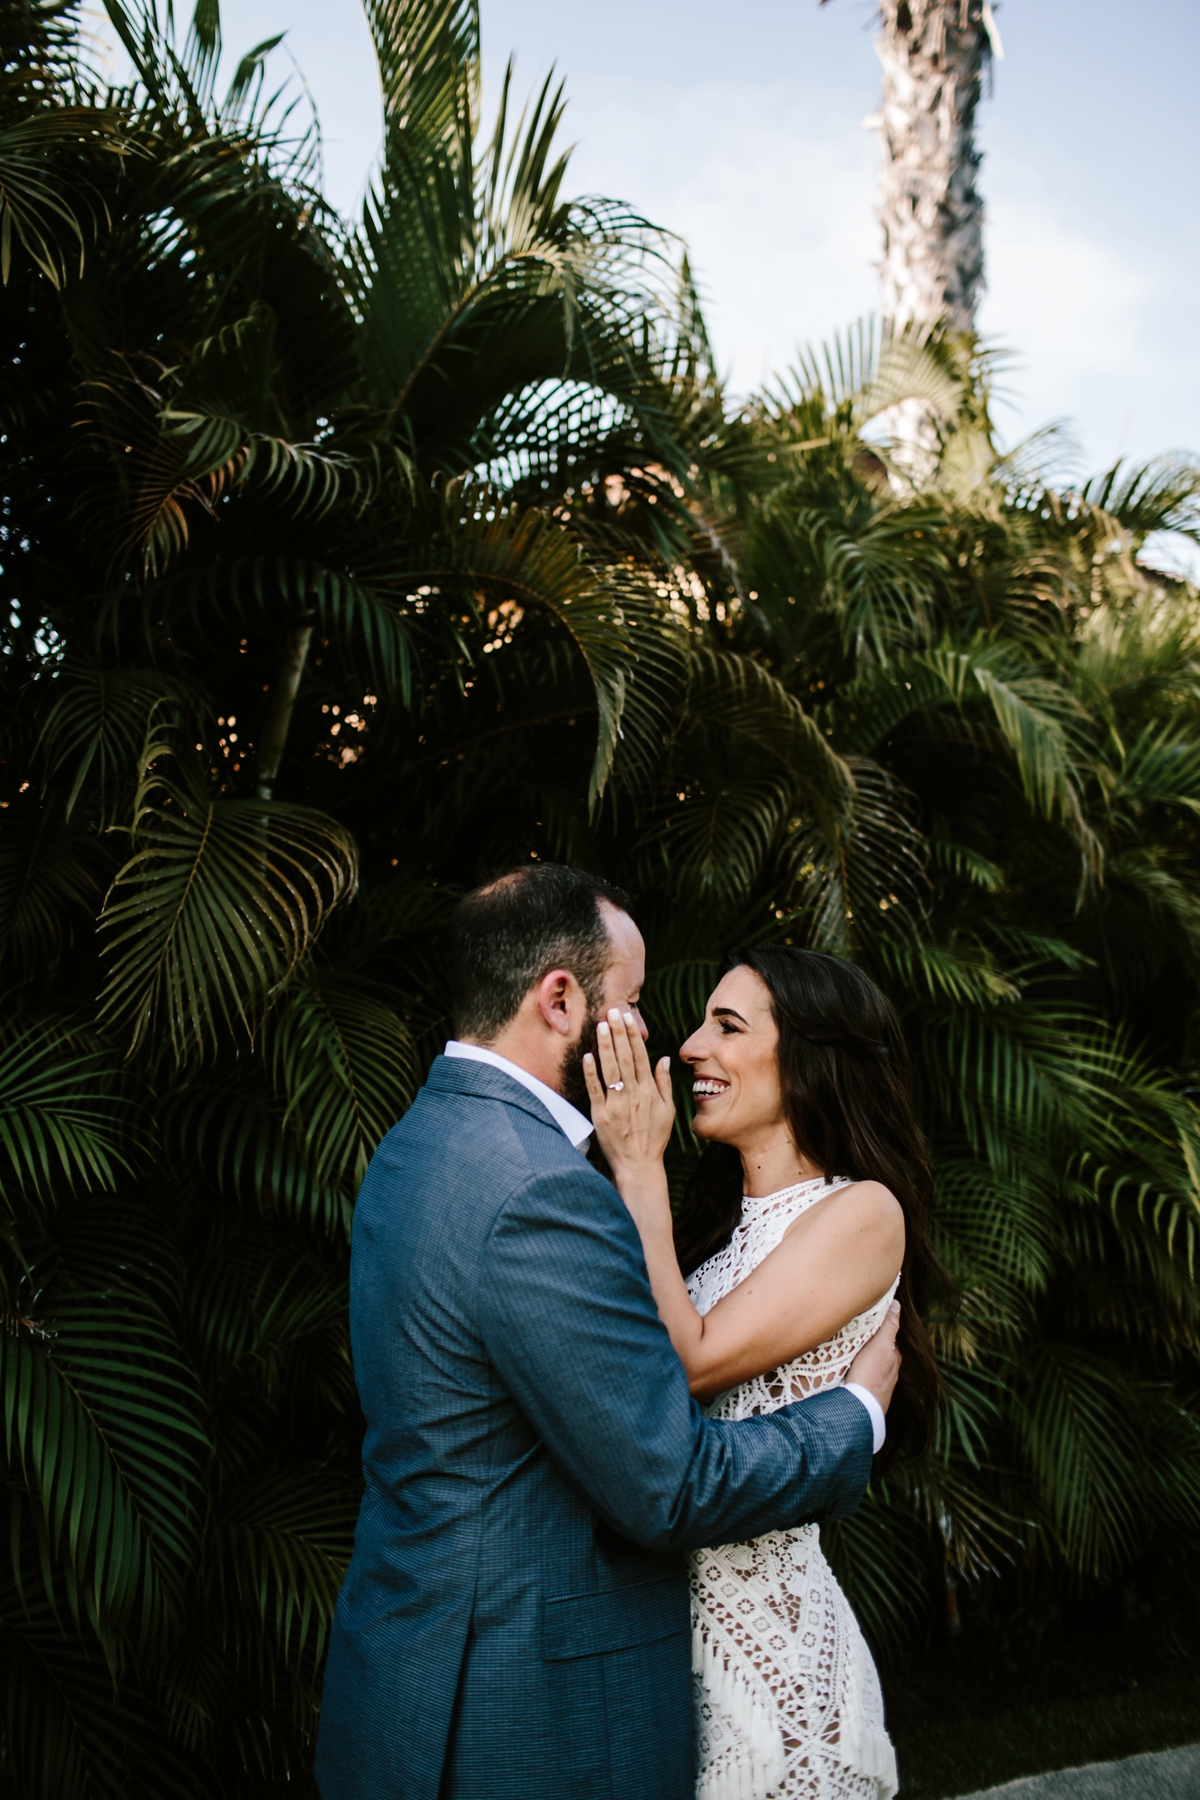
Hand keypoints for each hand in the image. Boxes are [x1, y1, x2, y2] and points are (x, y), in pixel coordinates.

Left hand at [583, 1009, 674, 1178]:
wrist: (639, 1166)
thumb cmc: (654, 1139)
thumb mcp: (668, 1111)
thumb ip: (664, 1083)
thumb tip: (663, 1058)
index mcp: (650, 1091)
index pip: (640, 1056)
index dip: (633, 1035)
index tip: (628, 1018)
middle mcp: (633, 1094)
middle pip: (625, 1057)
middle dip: (618, 1032)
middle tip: (612, 1011)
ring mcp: (616, 1104)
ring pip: (610, 1069)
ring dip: (605, 1046)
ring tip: (601, 1025)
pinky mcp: (601, 1115)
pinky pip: (595, 1089)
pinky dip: (591, 1072)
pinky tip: (588, 1056)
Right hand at [847, 1300, 900, 1414]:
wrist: (859, 1408)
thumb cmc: (871, 1375)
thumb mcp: (881, 1345)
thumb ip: (889, 1325)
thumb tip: (896, 1304)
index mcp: (893, 1358)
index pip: (886, 1337)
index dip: (876, 1328)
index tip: (863, 1321)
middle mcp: (889, 1372)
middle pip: (877, 1351)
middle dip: (867, 1345)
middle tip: (850, 1336)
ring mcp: (878, 1385)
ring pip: (869, 1365)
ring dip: (860, 1360)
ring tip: (844, 1354)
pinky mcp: (866, 1395)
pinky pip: (861, 1379)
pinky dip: (855, 1373)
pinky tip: (845, 1373)